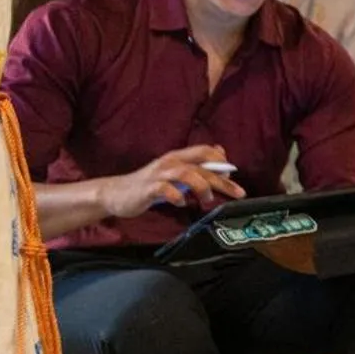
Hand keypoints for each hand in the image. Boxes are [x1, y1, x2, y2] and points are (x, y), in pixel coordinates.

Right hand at [101, 145, 243, 219]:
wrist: (115, 194)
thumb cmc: (149, 185)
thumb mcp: (174, 174)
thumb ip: (195, 167)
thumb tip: (220, 157)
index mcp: (177, 157)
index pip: (205, 150)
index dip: (222, 160)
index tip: (233, 175)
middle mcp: (170, 162)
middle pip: (202, 165)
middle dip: (223, 179)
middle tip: (238, 192)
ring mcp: (158, 175)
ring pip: (186, 173)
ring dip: (202, 186)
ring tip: (207, 199)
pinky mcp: (147, 189)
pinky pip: (165, 190)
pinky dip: (177, 196)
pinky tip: (182, 203)